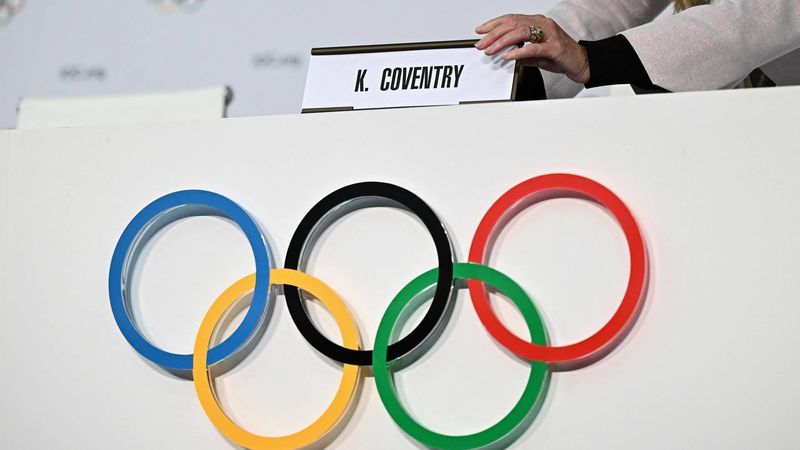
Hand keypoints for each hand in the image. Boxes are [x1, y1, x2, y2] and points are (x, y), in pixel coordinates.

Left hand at [475, 14, 590, 84]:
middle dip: (493, 34)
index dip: (494, 24)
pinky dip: (518, 51)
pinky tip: (508, 56)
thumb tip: (504, 55)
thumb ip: (521, 53)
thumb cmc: (561, 56)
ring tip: (490, 50)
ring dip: (502, 41)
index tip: (480, 31)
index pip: (511, 19)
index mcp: (538, 22)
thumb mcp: (536, 55)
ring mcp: (549, 34)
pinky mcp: (554, 47)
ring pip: (520, 32)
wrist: (582, 62)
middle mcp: (543, 24)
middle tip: (481, 44)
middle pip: (513, 24)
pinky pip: (533, 48)